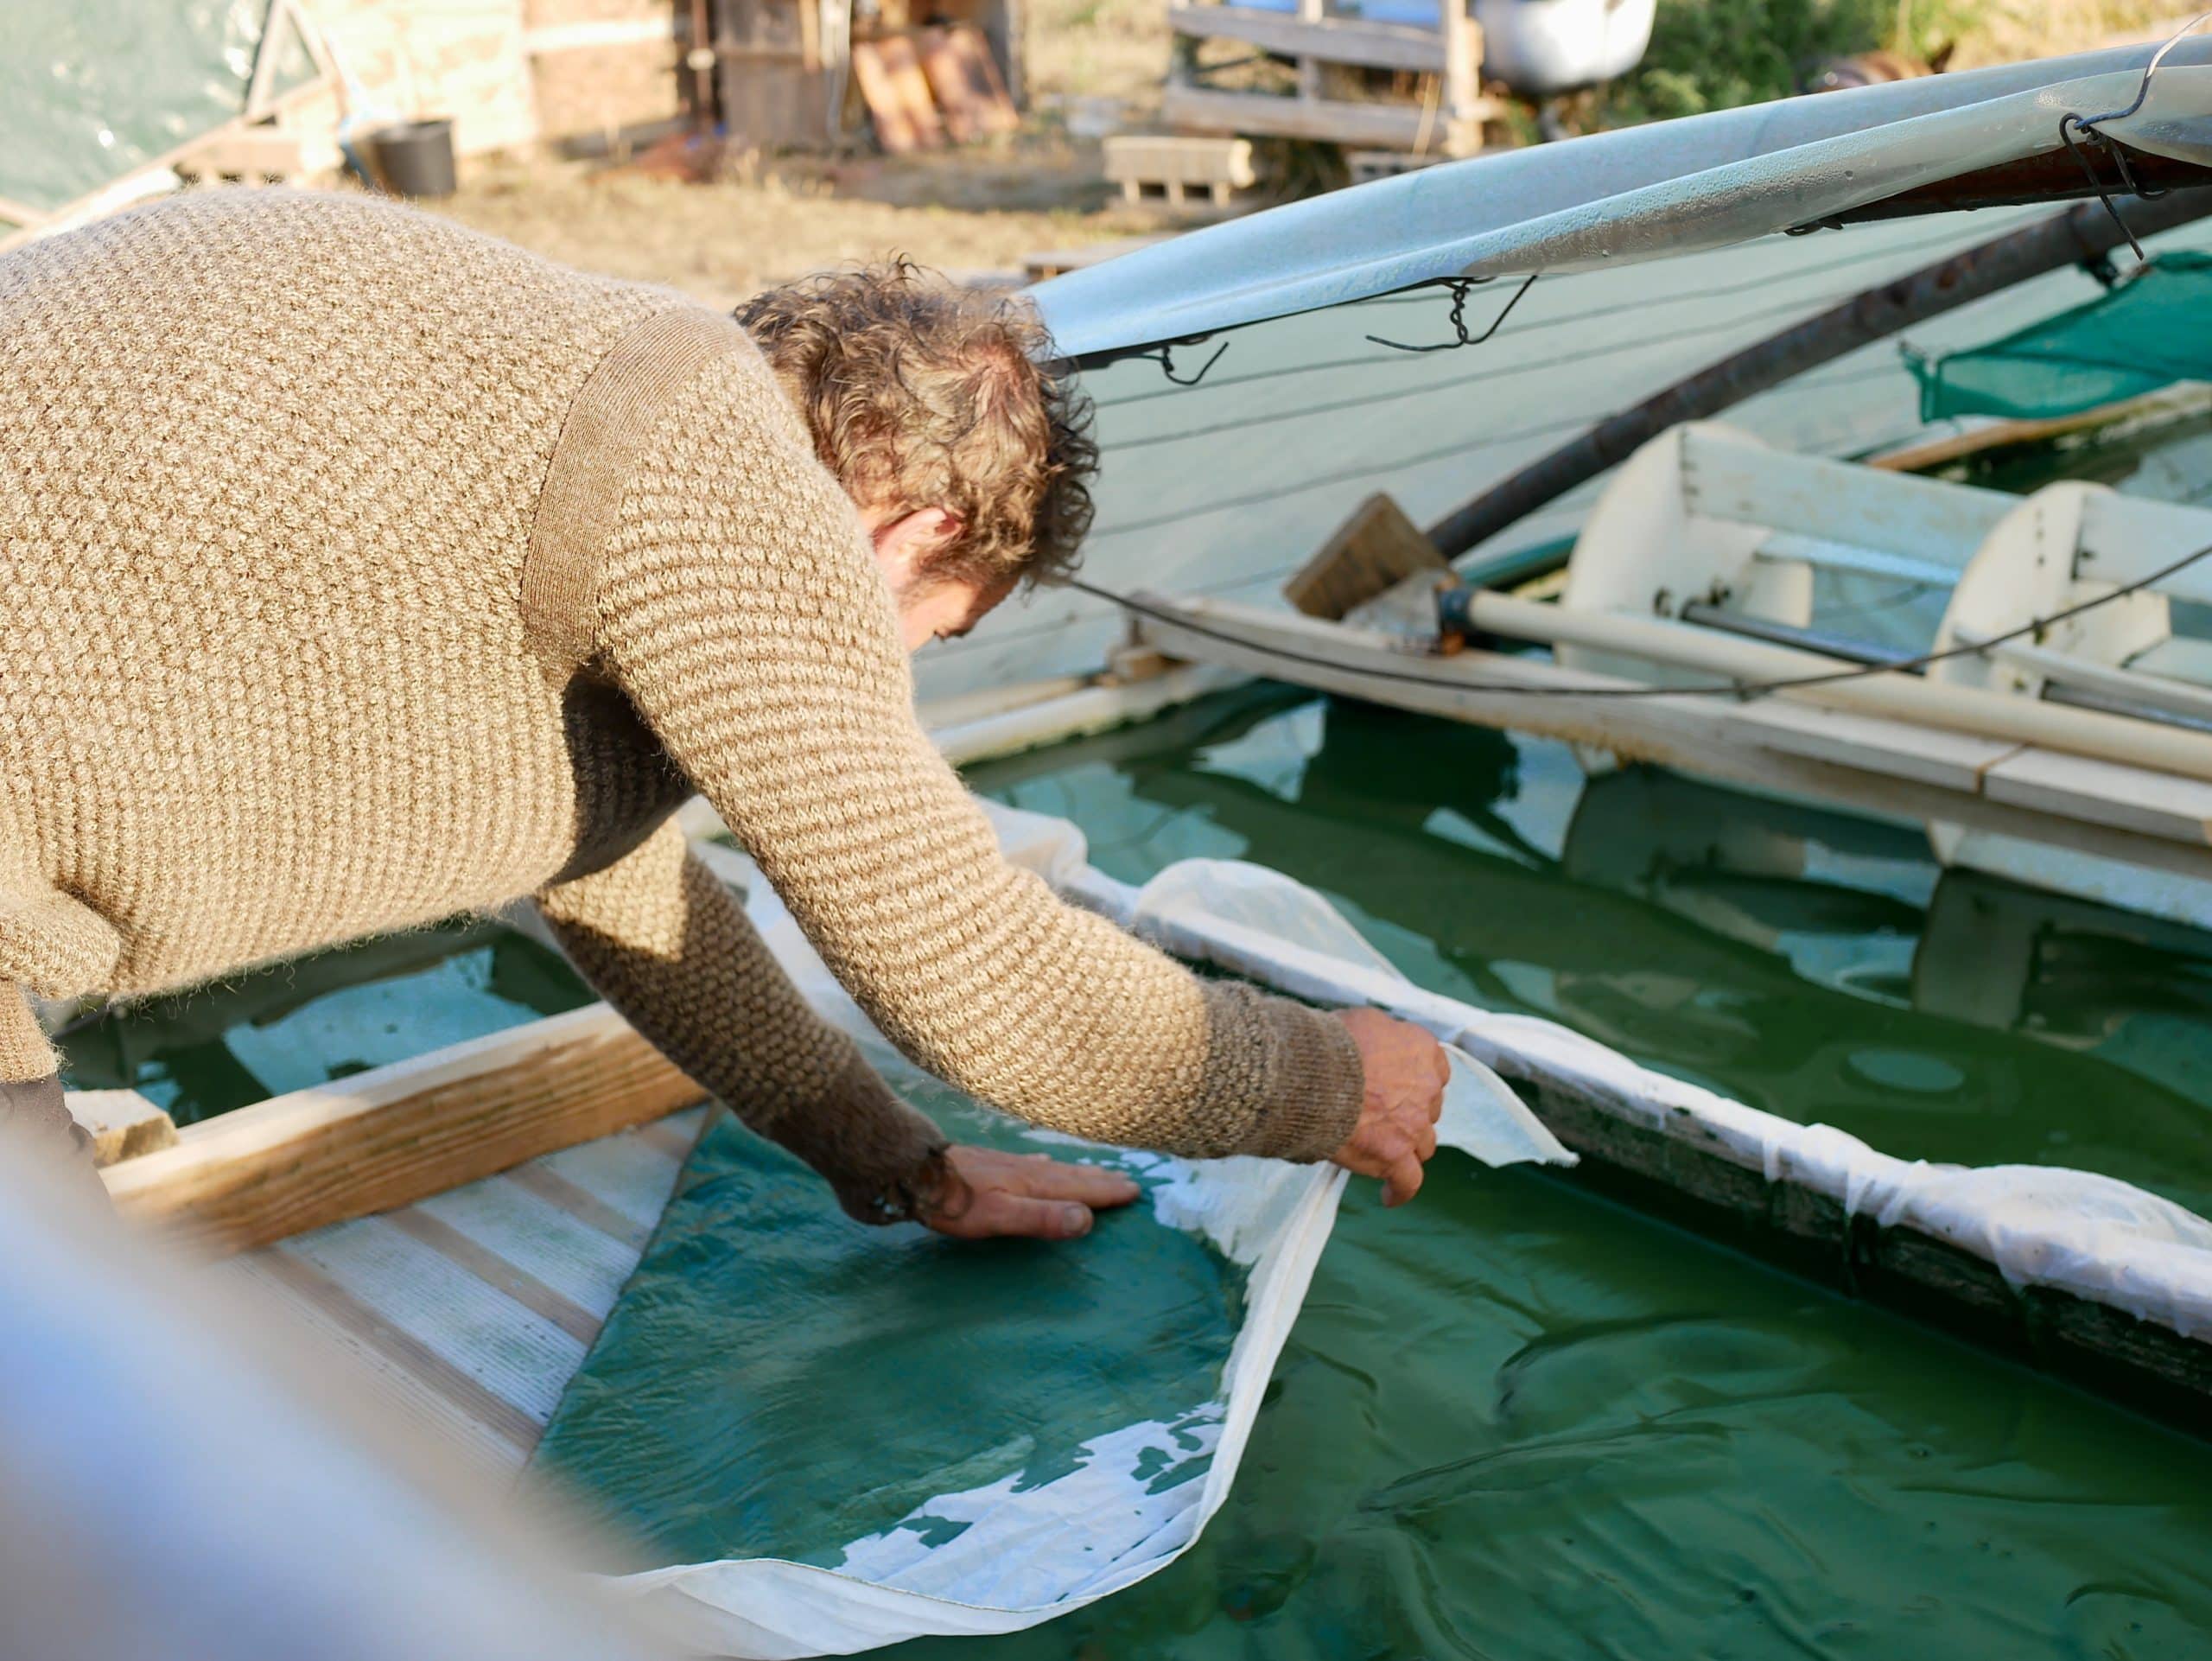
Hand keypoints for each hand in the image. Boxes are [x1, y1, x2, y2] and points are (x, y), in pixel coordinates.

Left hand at [918, 1145, 1142, 1240]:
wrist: (910, 1168)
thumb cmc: (954, 1200)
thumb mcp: (999, 1216)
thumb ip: (1042, 1218)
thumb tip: (1087, 1220)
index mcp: (1033, 1184)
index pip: (1079, 1189)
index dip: (1106, 1192)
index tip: (1135, 1191)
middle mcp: (1026, 1170)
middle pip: (1071, 1175)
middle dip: (1100, 1180)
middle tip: (1129, 1180)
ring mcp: (1007, 1165)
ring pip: (1053, 1168)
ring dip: (1077, 1172)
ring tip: (1096, 1172)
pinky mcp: (989, 1165)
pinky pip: (1031, 1165)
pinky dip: (1046, 1166)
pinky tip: (1041, 1162)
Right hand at [1329, 1008, 1446, 1206]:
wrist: (1309, 1074)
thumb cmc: (1326, 1043)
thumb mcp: (1361, 1021)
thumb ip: (1378, 1038)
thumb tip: (1372, 1049)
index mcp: (1421, 1049)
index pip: (1434, 1069)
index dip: (1415, 1081)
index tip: (1400, 1087)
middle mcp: (1426, 1086)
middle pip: (1428, 1108)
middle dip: (1410, 1112)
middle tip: (1382, 1116)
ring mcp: (1414, 1124)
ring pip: (1423, 1143)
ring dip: (1407, 1146)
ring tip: (1384, 1154)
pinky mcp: (1396, 1156)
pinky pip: (1408, 1181)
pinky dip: (1400, 1190)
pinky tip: (1389, 1196)